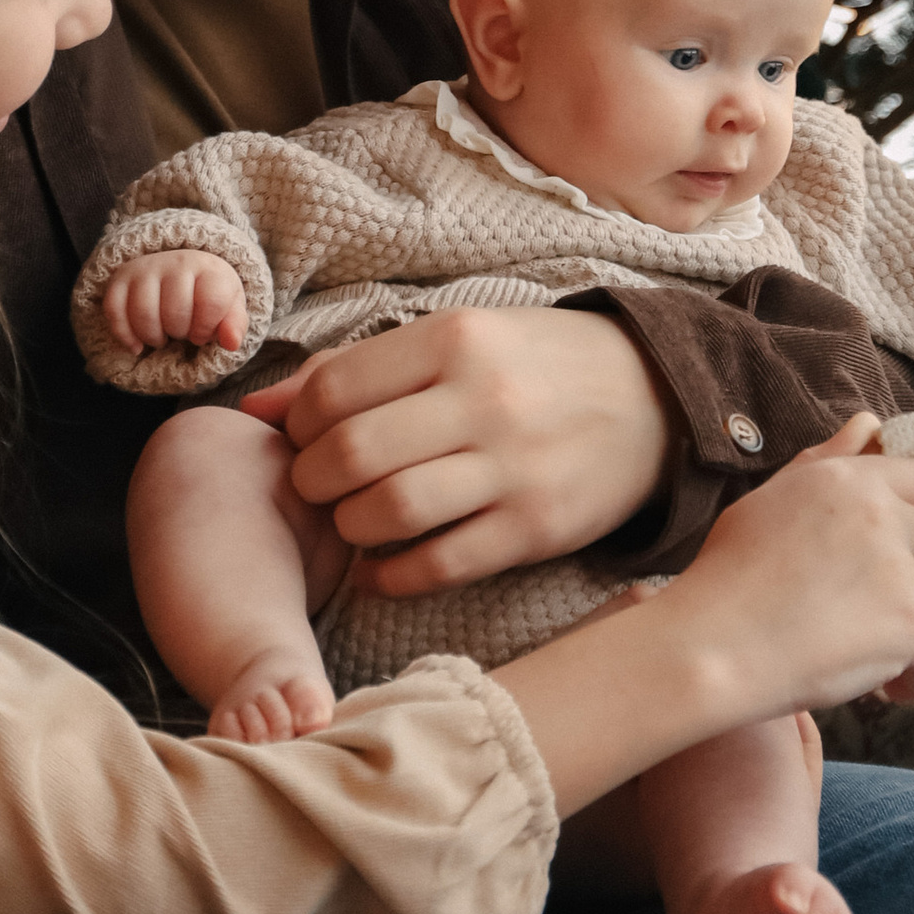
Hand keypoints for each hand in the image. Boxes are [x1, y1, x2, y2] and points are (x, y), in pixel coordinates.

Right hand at [103, 251, 248, 356]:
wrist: (180, 268)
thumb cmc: (207, 294)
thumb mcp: (230, 306)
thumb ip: (234, 325)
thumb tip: (231, 343)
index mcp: (209, 268)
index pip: (211, 303)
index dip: (206, 329)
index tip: (203, 333)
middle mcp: (176, 262)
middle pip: (175, 313)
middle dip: (180, 333)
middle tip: (182, 332)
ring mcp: (146, 269)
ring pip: (144, 313)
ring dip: (153, 337)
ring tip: (162, 338)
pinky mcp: (121, 279)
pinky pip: (115, 311)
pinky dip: (124, 336)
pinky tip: (137, 346)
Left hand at [238, 305, 674, 589]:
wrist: (656, 399)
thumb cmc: (534, 365)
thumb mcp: (456, 339)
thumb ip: (357, 369)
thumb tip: (257, 409)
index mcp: (457, 339)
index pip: (335, 390)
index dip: (299, 424)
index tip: (304, 438)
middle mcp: (484, 401)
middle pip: (353, 453)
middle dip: (313, 478)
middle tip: (318, 483)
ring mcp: (514, 469)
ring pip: (390, 510)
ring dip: (349, 525)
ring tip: (352, 518)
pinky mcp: (537, 529)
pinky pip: (439, 565)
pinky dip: (392, 574)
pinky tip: (381, 565)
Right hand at [662, 416, 913, 718]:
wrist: (709, 650)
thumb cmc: (727, 580)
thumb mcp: (768, 503)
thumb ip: (826, 462)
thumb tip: (871, 422)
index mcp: (845, 479)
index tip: (890, 552)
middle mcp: (878, 512)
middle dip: (911, 578)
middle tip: (858, 608)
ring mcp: (898, 569)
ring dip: (911, 632)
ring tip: (861, 653)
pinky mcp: (911, 624)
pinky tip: (880, 687)